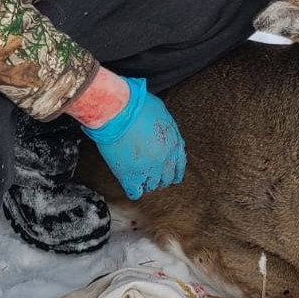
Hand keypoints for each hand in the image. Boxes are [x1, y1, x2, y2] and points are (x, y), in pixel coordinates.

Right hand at [79, 76, 185, 198]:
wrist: (118, 110)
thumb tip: (168, 137)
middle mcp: (164, 159)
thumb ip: (169, 129)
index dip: (174, 171)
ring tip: (139, 176)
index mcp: (173, 143)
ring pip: (152, 186)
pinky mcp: (130, 175)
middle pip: (167, 178)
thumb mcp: (163, 113)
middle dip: (161, 177)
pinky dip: (134, 190)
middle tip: (152, 174)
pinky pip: (135, 192)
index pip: (179, 165)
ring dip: (147, 182)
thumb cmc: (138, 105)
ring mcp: (148, 169)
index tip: (171, 175)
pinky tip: (130, 183)